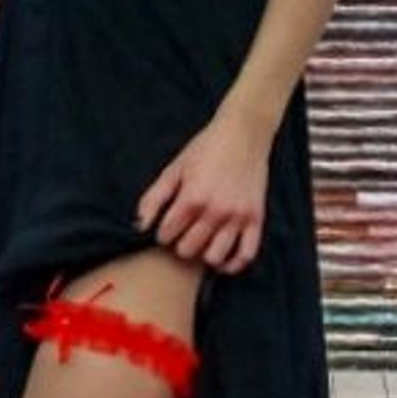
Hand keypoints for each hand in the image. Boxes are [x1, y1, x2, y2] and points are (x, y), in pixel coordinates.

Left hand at [134, 109, 269, 276]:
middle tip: (183, 233)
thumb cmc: (205, 149)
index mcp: (192, 197)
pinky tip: (222, 259)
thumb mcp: (174, 169)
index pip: (166, 235)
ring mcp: (237, 216)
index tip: (167, 226)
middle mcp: (215, 211)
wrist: (243, 133)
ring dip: (203, 254)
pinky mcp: (256, 218)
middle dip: (180, 244)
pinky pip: (246, 254)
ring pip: (214, 257)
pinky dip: (233, 264)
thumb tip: (140, 226)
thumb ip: (154, 198)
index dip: (162, 234)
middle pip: (187, 250)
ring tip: (201, 242)